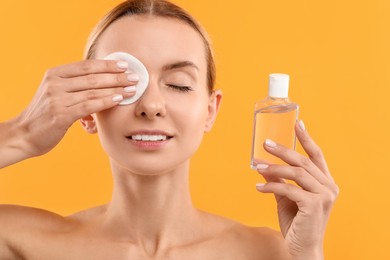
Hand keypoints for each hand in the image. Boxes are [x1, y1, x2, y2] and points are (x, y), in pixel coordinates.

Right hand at [1, 59, 136, 165]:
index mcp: (54, 74)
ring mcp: (57, 99)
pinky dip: (106, 101)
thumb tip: (102, 80)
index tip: (125, 65)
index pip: (86, 66)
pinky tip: (119, 99)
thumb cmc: (46, 114)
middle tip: (135, 77)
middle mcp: (55, 83)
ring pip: (93, 90)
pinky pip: (89, 105)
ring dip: (116, 88)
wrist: (24, 135)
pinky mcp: (60, 115)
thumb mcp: (56, 93)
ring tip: (133, 89)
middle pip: (93, 77)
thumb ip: (74, 85)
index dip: (107, 64)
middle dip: (117, 76)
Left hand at [255, 120, 338, 259]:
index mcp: (325, 182)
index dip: (307, 138)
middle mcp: (328, 186)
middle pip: (304, 161)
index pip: (317, 155)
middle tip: (265, 143)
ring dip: (274, 167)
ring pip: (297, 172)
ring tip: (257, 166)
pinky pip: (288, 189)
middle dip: (283, 150)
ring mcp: (324, 196)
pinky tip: (258, 188)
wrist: (302, 248)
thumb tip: (262, 165)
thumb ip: (278, 180)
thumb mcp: (285, 197)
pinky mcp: (314, 205)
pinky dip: (271, 186)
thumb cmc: (296, 222)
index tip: (297, 123)